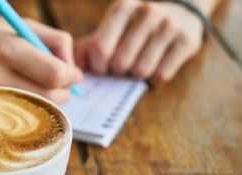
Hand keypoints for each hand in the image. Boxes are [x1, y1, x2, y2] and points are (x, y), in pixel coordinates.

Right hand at [0, 13, 81, 102]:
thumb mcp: (17, 24)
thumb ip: (53, 40)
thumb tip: (72, 67)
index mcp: (4, 47)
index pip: (53, 74)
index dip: (71, 75)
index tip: (73, 73)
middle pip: (47, 97)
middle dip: (63, 91)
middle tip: (62, 83)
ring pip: (34, 110)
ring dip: (47, 101)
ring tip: (42, 86)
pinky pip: (16, 116)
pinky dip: (28, 107)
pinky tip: (24, 94)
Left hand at [75, 0, 202, 84]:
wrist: (181, 11)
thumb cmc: (134, 27)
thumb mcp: (111, 28)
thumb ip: (88, 46)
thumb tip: (72, 69)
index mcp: (122, 8)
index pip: (100, 48)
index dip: (98, 66)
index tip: (103, 67)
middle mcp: (146, 13)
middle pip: (120, 63)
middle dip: (118, 72)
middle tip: (122, 68)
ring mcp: (169, 26)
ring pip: (142, 71)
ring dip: (136, 76)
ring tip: (138, 66)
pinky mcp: (187, 41)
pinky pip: (162, 75)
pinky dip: (154, 80)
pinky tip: (155, 68)